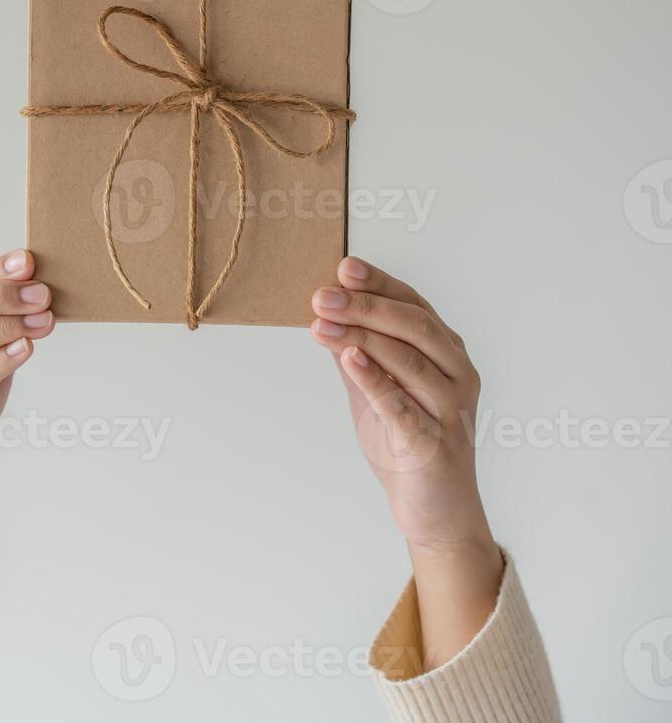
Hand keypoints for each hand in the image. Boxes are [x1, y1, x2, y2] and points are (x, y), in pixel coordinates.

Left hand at [310, 257, 503, 669]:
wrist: (437, 512)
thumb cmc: (410, 445)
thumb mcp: (377, 391)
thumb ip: (359, 353)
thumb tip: (326, 313)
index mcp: (447, 355)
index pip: (413, 306)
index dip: (379, 284)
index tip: (343, 266)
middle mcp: (456, 375)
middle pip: (413, 327)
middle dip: (365, 305)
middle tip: (322, 294)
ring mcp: (449, 409)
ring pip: (408, 360)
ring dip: (361, 336)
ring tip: (321, 321)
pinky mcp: (433, 443)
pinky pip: (403, 405)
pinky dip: (376, 380)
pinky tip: (350, 358)